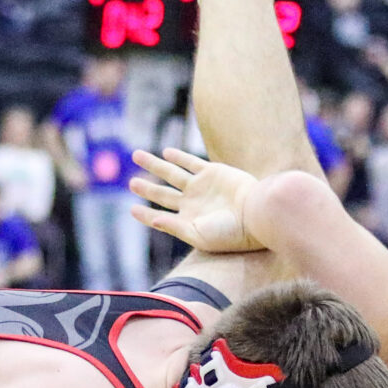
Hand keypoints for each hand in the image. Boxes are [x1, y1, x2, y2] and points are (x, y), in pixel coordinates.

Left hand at [129, 147, 263, 252]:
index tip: (132, 209)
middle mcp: (193, 204)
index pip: (161, 217)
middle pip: (163, 193)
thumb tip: (154, 220)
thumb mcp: (198, 235)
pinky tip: (165, 152)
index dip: (146, 214)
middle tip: (131, 182)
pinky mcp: (213, 172)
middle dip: (146, 187)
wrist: (257, 213)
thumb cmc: (230, 232)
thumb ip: (174, 227)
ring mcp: (202, 187)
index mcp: (188, 222)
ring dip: (155, 165)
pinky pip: (191, 162)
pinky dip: (178, 157)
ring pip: (172, 173)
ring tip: (136, 155)